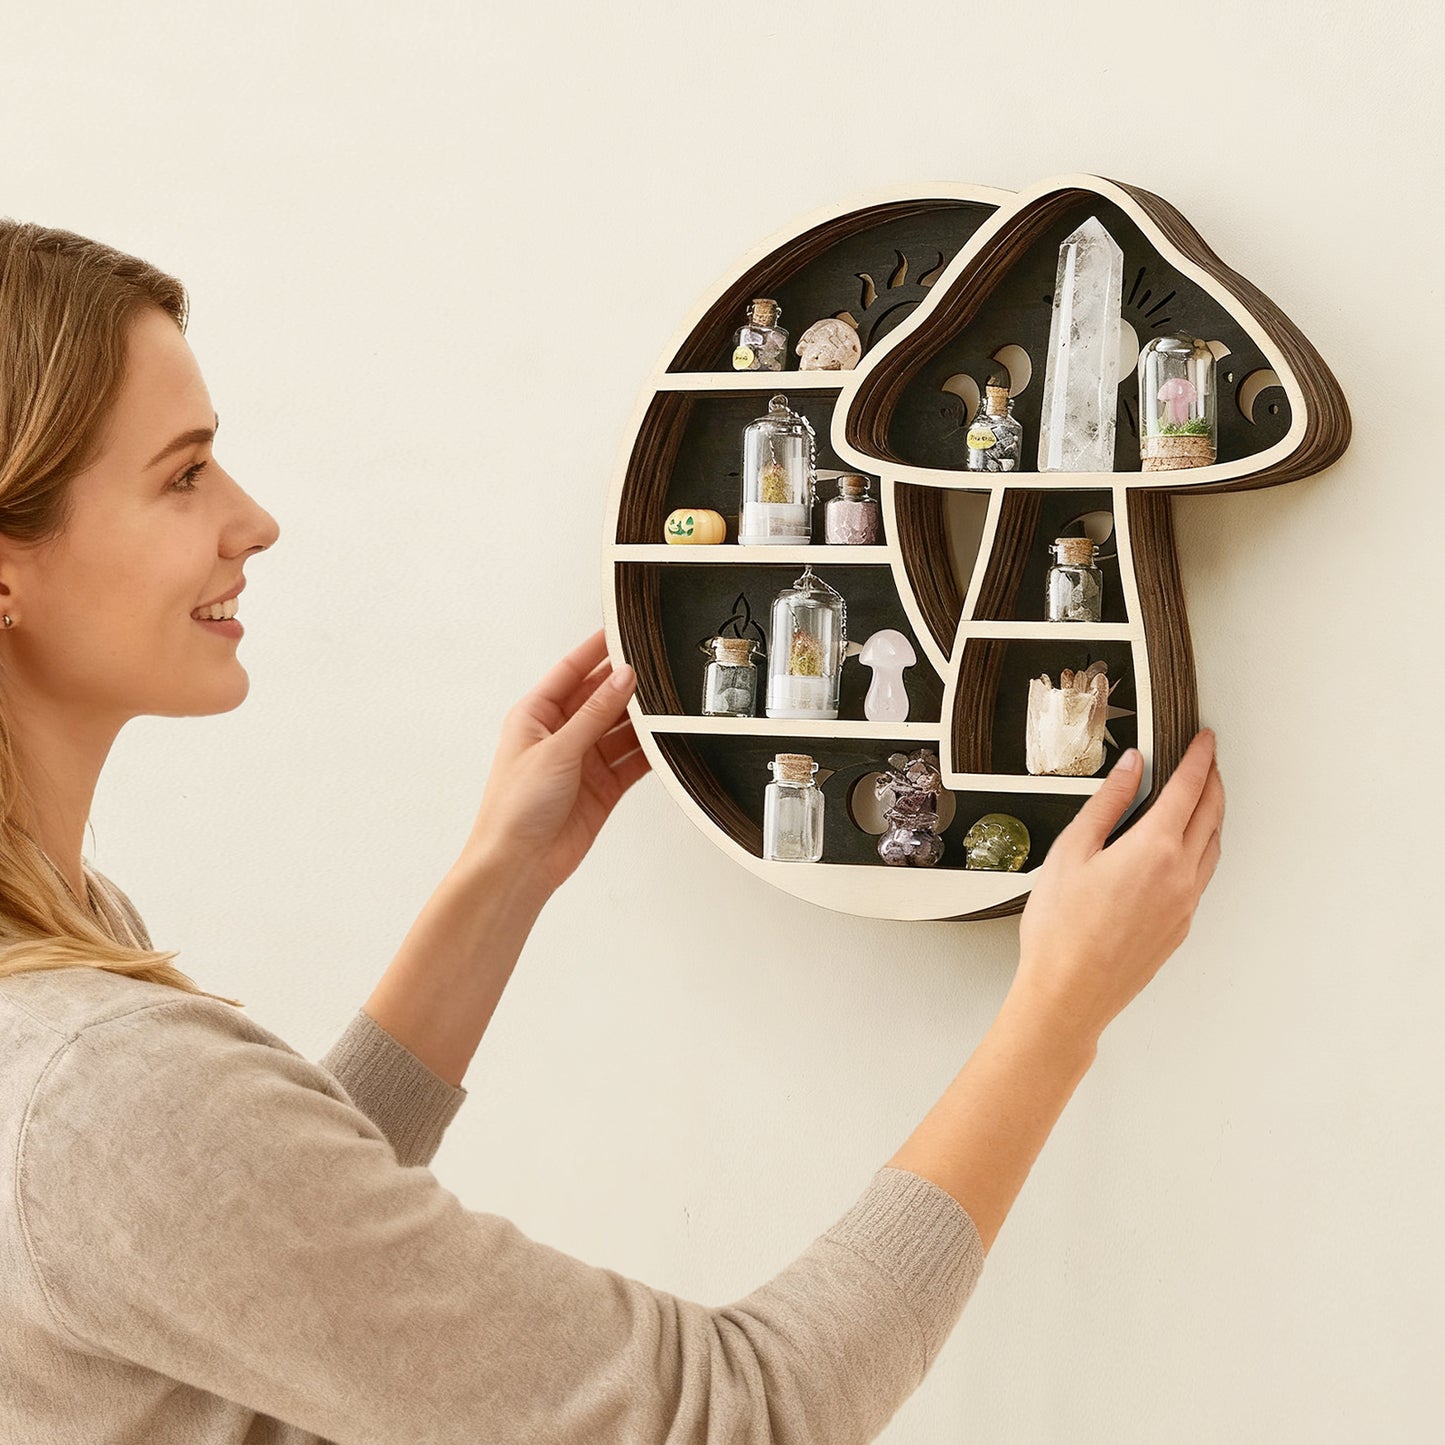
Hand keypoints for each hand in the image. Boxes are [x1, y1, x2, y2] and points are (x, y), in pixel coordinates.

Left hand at [460, 628, 649, 901]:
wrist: (519, 864)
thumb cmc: (514, 809)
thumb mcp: (556, 750)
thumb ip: (594, 714)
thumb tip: (622, 679)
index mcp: (535, 716)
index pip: (571, 671)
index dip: (597, 650)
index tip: (623, 630)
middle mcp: (560, 735)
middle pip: (600, 698)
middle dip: (627, 685)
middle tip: (658, 667)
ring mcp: (582, 760)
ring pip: (620, 729)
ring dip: (641, 719)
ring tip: (668, 704)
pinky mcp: (602, 786)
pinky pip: (631, 761)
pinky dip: (648, 752)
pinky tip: (665, 741)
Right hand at [1013, 730, 1224, 1046]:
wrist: (1069, 993)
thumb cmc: (1061, 930)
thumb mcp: (1072, 851)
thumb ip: (1107, 803)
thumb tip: (1131, 768)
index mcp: (1154, 850)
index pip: (1188, 789)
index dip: (1199, 758)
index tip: (1204, 739)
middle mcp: (1180, 876)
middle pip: (1211, 815)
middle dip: (1213, 781)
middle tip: (1209, 760)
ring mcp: (1185, 905)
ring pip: (1213, 847)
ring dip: (1213, 816)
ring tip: (1203, 798)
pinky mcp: (1180, 927)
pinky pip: (1202, 877)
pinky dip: (1203, 849)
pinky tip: (1185, 849)